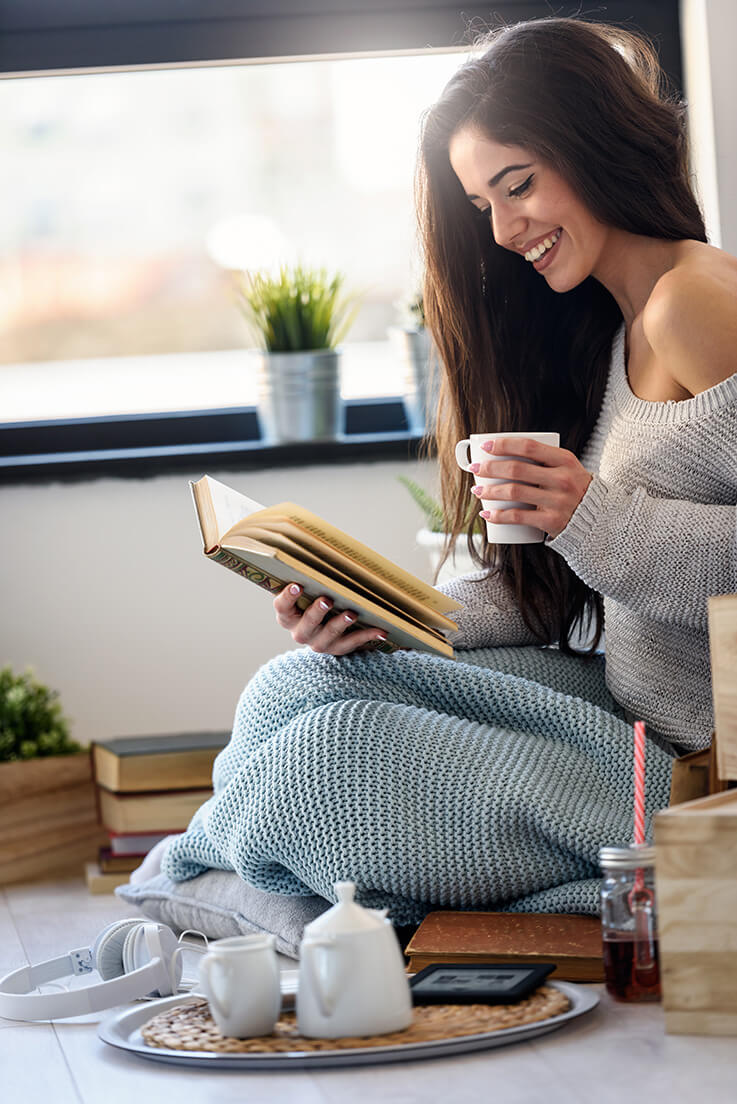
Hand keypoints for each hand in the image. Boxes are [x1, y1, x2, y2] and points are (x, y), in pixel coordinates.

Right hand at [273, 584, 388, 654]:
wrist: (326, 626)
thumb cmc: (314, 599)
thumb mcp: (308, 590)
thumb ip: (308, 577)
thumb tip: (318, 548)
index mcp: (288, 616)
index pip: (282, 607)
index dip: (287, 597)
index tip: (296, 585)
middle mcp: (301, 632)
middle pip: (306, 625)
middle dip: (316, 613)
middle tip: (327, 600)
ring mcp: (319, 643)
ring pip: (328, 637)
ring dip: (340, 625)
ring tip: (351, 614)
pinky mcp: (337, 648)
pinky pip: (351, 643)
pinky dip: (366, 636)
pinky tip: (380, 630)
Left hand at [469, 437, 592, 538]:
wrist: (598, 520)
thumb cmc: (575, 490)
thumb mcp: (567, 469)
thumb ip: (544, 461)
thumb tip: (503, 455)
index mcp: (565, 460)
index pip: (529, 446)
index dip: (504, 444)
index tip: (485, 446)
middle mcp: (562, 479)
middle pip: (517, 469)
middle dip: (490, 468)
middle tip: (474, 469)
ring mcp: (557, 501)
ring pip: (514, 492)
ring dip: (490, 490)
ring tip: (477, 490)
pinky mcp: (552, 521)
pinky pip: (518, 517)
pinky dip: (499, 515)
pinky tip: (487, 513)